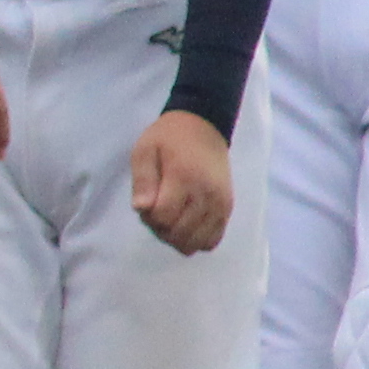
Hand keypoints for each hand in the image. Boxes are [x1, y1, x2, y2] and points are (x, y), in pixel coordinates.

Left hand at [129, 108, 236, 252]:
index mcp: (184, 177)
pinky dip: (197, 239)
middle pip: (179, 234)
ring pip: (196, 242)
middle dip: (160, 229)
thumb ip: (142, 180)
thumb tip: (141, 209)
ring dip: (177, 237)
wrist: (204, 127)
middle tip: (156, 209)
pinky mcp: (227, 209)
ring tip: (171, 217)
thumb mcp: (145, 150)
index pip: (163, 217)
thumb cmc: (168, 139)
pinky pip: (213, 240)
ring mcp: (220, 204)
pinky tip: (186, 224)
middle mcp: (206, 194)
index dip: (148, 218)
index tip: (146, 203)